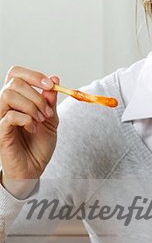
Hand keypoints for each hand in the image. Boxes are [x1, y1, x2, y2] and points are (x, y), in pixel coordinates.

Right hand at [0, 66, 59, 197]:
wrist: (34, 169)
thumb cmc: (39, 145)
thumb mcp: (51, 120)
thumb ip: (51, 101)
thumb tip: (54, 78)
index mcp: (17, 98)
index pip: (16, 73)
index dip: (33, 75)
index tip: (50, 86)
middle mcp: (6, 105)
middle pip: (14, 82)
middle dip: (37, 95)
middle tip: (48, 113)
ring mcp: (1, 117)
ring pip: (9, 95)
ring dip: (31, 106)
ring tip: (41, 120)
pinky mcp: (0, 131)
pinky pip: (9, 116)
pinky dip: (26, 119)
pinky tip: (33, 128)